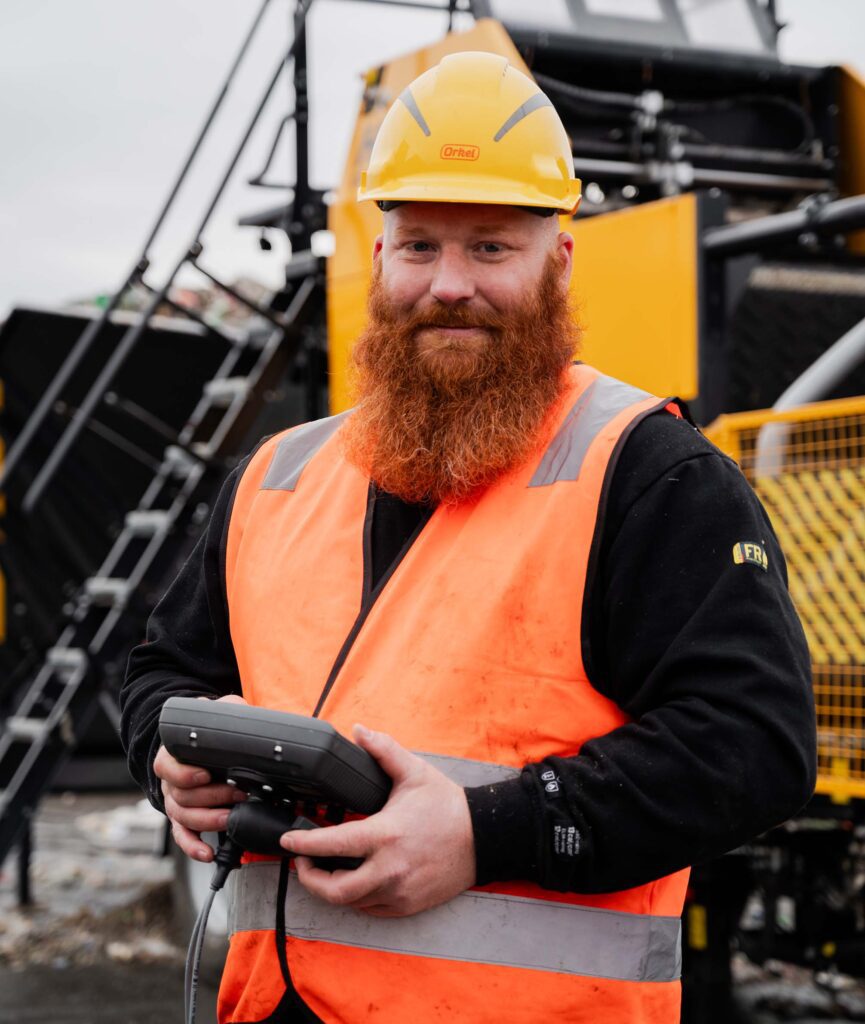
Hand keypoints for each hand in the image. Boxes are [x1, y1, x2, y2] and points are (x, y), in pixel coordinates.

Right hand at [154, 693, 247, 861]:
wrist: (201, 744)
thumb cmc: (209, 730)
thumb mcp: (219, 711)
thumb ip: (227, 709)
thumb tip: (240, 713)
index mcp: (172, 755)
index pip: (167, 767)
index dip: (184, 774)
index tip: (205, 774)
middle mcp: (169, 781)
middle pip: (181, 796)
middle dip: (212, 798)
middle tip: (238, 795)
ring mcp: (175, 801)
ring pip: (184, 817)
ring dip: (209, 821)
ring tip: (231, 819)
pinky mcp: (184, 819)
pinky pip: (183, 836)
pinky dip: (194, 847)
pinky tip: (208, 854)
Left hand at [280, 724, 475, 916]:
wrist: (484, 838)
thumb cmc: (448, 807)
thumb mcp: (414, 772)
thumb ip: (383, 750)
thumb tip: (359, 731)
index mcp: (385, 835)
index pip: (331, 845)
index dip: (303, 845)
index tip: (288, 842)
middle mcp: (389, 869)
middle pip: (334, 889)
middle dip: (310, 878)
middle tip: (303, 862)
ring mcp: (399, 891)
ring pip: (351, 902)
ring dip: (332, 889)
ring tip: (325, 870)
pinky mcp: (408, 905)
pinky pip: (371, 908)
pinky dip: (356, 897)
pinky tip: (354, 880)